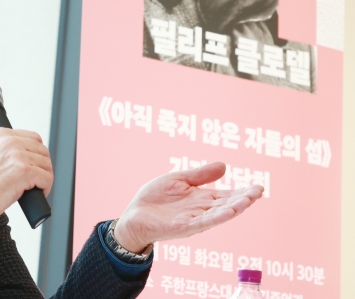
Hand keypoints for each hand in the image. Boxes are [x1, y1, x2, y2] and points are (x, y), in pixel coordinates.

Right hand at [0, 128, 53, 218]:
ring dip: (44, 177)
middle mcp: (10, 141)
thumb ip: (8, 150)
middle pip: (42, 150)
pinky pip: (47, 178)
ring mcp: (17, 155)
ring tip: (35, 187)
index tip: (34, 165)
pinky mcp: (24, 171)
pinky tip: (36, 192)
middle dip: (42, 166)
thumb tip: (29, 155)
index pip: (33, 138)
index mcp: (1, 134)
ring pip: (46, 164)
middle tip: (36, 179)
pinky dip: (45, 187)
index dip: (36, 154)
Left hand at [114, 162, 262, 252]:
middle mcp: (201, 211)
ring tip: (249, 201)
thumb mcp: (178, 180)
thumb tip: (224, 165)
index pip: (226, 196)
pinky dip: (216, 217)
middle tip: (259, 191)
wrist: (133, 216)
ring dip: (234, 208)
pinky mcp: (182, 227)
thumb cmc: (155, 199)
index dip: (242, 192)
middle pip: (226, 205)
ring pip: (217, 215)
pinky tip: (228, 212)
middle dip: (243, 199)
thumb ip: (200, 175)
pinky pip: (202, 222)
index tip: (258, 187)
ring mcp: (193, 220)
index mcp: (201, 199)